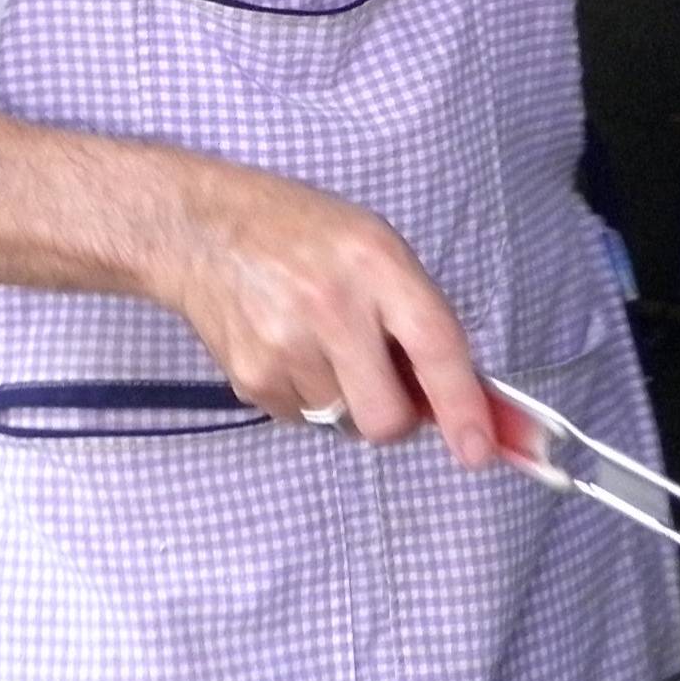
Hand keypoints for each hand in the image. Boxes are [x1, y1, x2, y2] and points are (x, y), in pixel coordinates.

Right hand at [152, 160, 500, 468]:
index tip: (479, 450)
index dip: (462, 405)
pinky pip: (303, 420)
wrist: (200, 231)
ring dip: (348, 400)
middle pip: (385, 416)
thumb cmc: (302, 235)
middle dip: (397, 418)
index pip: (434, 346)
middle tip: (388, 385)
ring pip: (344, 424)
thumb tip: (453, 396)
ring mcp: (283, 345)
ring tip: (323, 346)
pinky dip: (308, 397)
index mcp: (374, 262)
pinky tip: (291, 350)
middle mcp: (330, 306)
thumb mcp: (374, 246)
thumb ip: (415, 314)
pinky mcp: (250, 377)